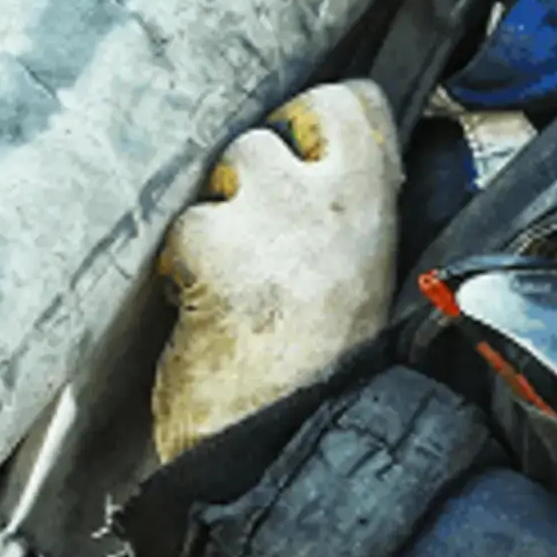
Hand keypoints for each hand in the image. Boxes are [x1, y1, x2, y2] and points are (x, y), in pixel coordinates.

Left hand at [151, 81, 403, 461]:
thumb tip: (315, 169)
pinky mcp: (212, 245)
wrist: (288, 451)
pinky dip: (181, 267)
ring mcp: (272, 215)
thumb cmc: (323, 379)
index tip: (301, 155)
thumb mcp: (365, 281)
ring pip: (228, 168)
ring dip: (217, 218)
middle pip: (284, 122)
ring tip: (229, 283)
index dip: (316, 122)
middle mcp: (330, 200)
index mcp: (376, 209)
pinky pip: (184, 228)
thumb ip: (345, 218)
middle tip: (252, 227)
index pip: (354, 104)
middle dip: (257, 165)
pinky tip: (199, 310)